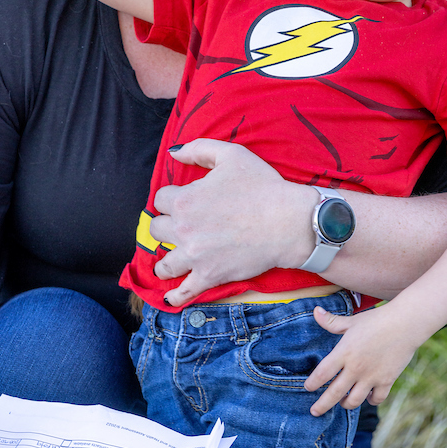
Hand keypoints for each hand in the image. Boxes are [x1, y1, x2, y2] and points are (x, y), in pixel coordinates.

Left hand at [151, 139, 312, 305]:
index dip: (171, 199)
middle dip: (166, 228)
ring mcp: (194, 255)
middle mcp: (183, 228)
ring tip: (169, 264)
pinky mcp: (209, 275)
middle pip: (157, 230)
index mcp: (184, 199)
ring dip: (165, 262)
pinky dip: (174, 296)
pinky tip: (169, 298)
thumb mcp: (231, 155)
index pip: (160, 200)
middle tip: (180, 229)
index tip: (182, 202)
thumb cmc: (263, 186)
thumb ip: (199, 149)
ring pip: (164, 263)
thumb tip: (173, 153)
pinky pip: (184, 291)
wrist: (289, 222)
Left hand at [304, 303, 420, 416]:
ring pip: (354, 400)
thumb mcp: (352, 321)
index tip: (307, 388)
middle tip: (314, 412)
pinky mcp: (387, 380)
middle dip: (322, 405)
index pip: (322, 373)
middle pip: (334, 393)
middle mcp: (356, 368)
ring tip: (342, 403)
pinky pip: (376, 399)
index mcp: (344, 352)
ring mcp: (371, 376)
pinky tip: (367, 397)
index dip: (312, 383)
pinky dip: (371, 401)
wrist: (406, 323)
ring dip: (346, 404)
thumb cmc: (377, 320)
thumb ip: (332, 322)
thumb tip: (315, 311)